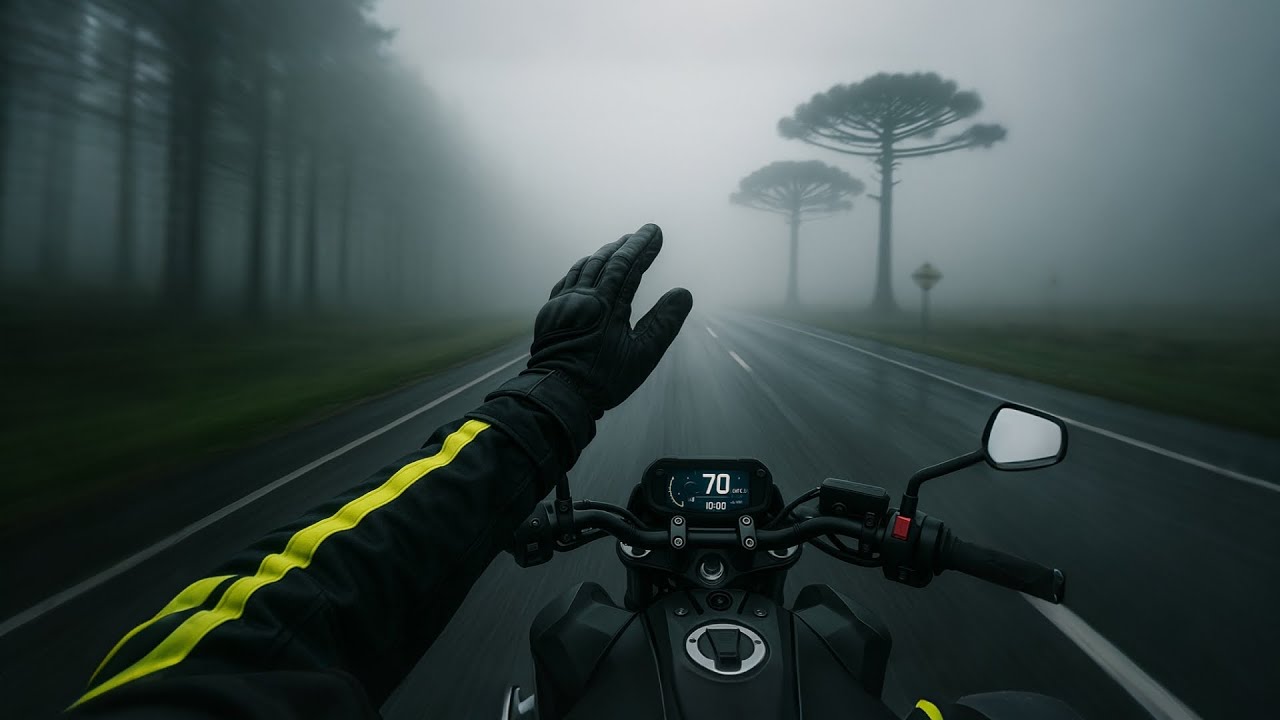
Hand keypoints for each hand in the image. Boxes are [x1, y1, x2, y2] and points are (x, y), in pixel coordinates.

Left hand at [529, 223, 692, 415]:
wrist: (558, 392)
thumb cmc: (603, 379)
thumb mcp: (642, 356)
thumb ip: (664, 323)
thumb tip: (683, 293)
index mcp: (607, 305)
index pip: (629, 266)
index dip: (643, 247)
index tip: (655, 232)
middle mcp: (584, 298)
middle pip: (608, 261)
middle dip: (627, 244)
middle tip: (642, 233)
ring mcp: (564, 303)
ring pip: (586, 267)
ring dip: (605, 253)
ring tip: (618, 244)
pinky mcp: (551, 312)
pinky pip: (568, 279)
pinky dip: (582, 267)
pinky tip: (586, 266)